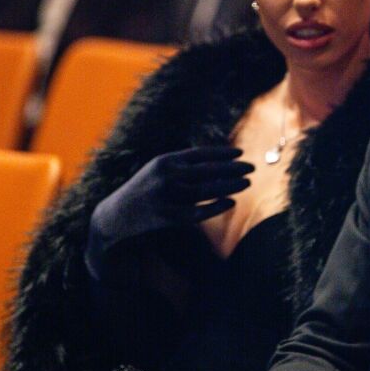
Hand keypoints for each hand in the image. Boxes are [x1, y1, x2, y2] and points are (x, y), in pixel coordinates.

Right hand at [91, 146, 253, 246]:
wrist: (118, 215)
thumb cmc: (145, 188)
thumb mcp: (159, 168)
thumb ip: (184, 164)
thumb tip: (219, 161)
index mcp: (165, 161)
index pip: (200, 154)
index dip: (222, 153)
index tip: (241, 153)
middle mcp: (167, 176)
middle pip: (207, 171)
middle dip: (232, 168)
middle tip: (251, 168)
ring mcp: (168, 197)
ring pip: (206, 191)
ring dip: (229, 186)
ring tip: (247, 182)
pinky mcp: (169, 217)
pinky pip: (199, 212)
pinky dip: (216, 207)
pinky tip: (231, 202)